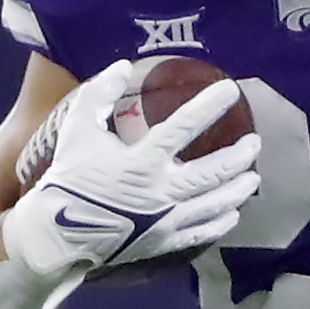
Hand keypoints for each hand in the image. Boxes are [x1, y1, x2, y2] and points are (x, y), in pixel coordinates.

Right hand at [0, 60, 260, 289]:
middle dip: (237, 156)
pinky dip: (219, 223)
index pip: (183, 127)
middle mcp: (159, 192)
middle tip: (254, 143)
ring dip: (236, 189)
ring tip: (253, 178)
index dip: (209, 106)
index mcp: (140, 162)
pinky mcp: (161, 242)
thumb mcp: (76, 132)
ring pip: (213, 204)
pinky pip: (200, 233)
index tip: (230, 90)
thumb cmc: (67, 179)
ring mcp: (164, 221)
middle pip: (211, 172)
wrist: (56, 236)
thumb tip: (123, 66)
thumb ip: (97, 96)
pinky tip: (232, 214)